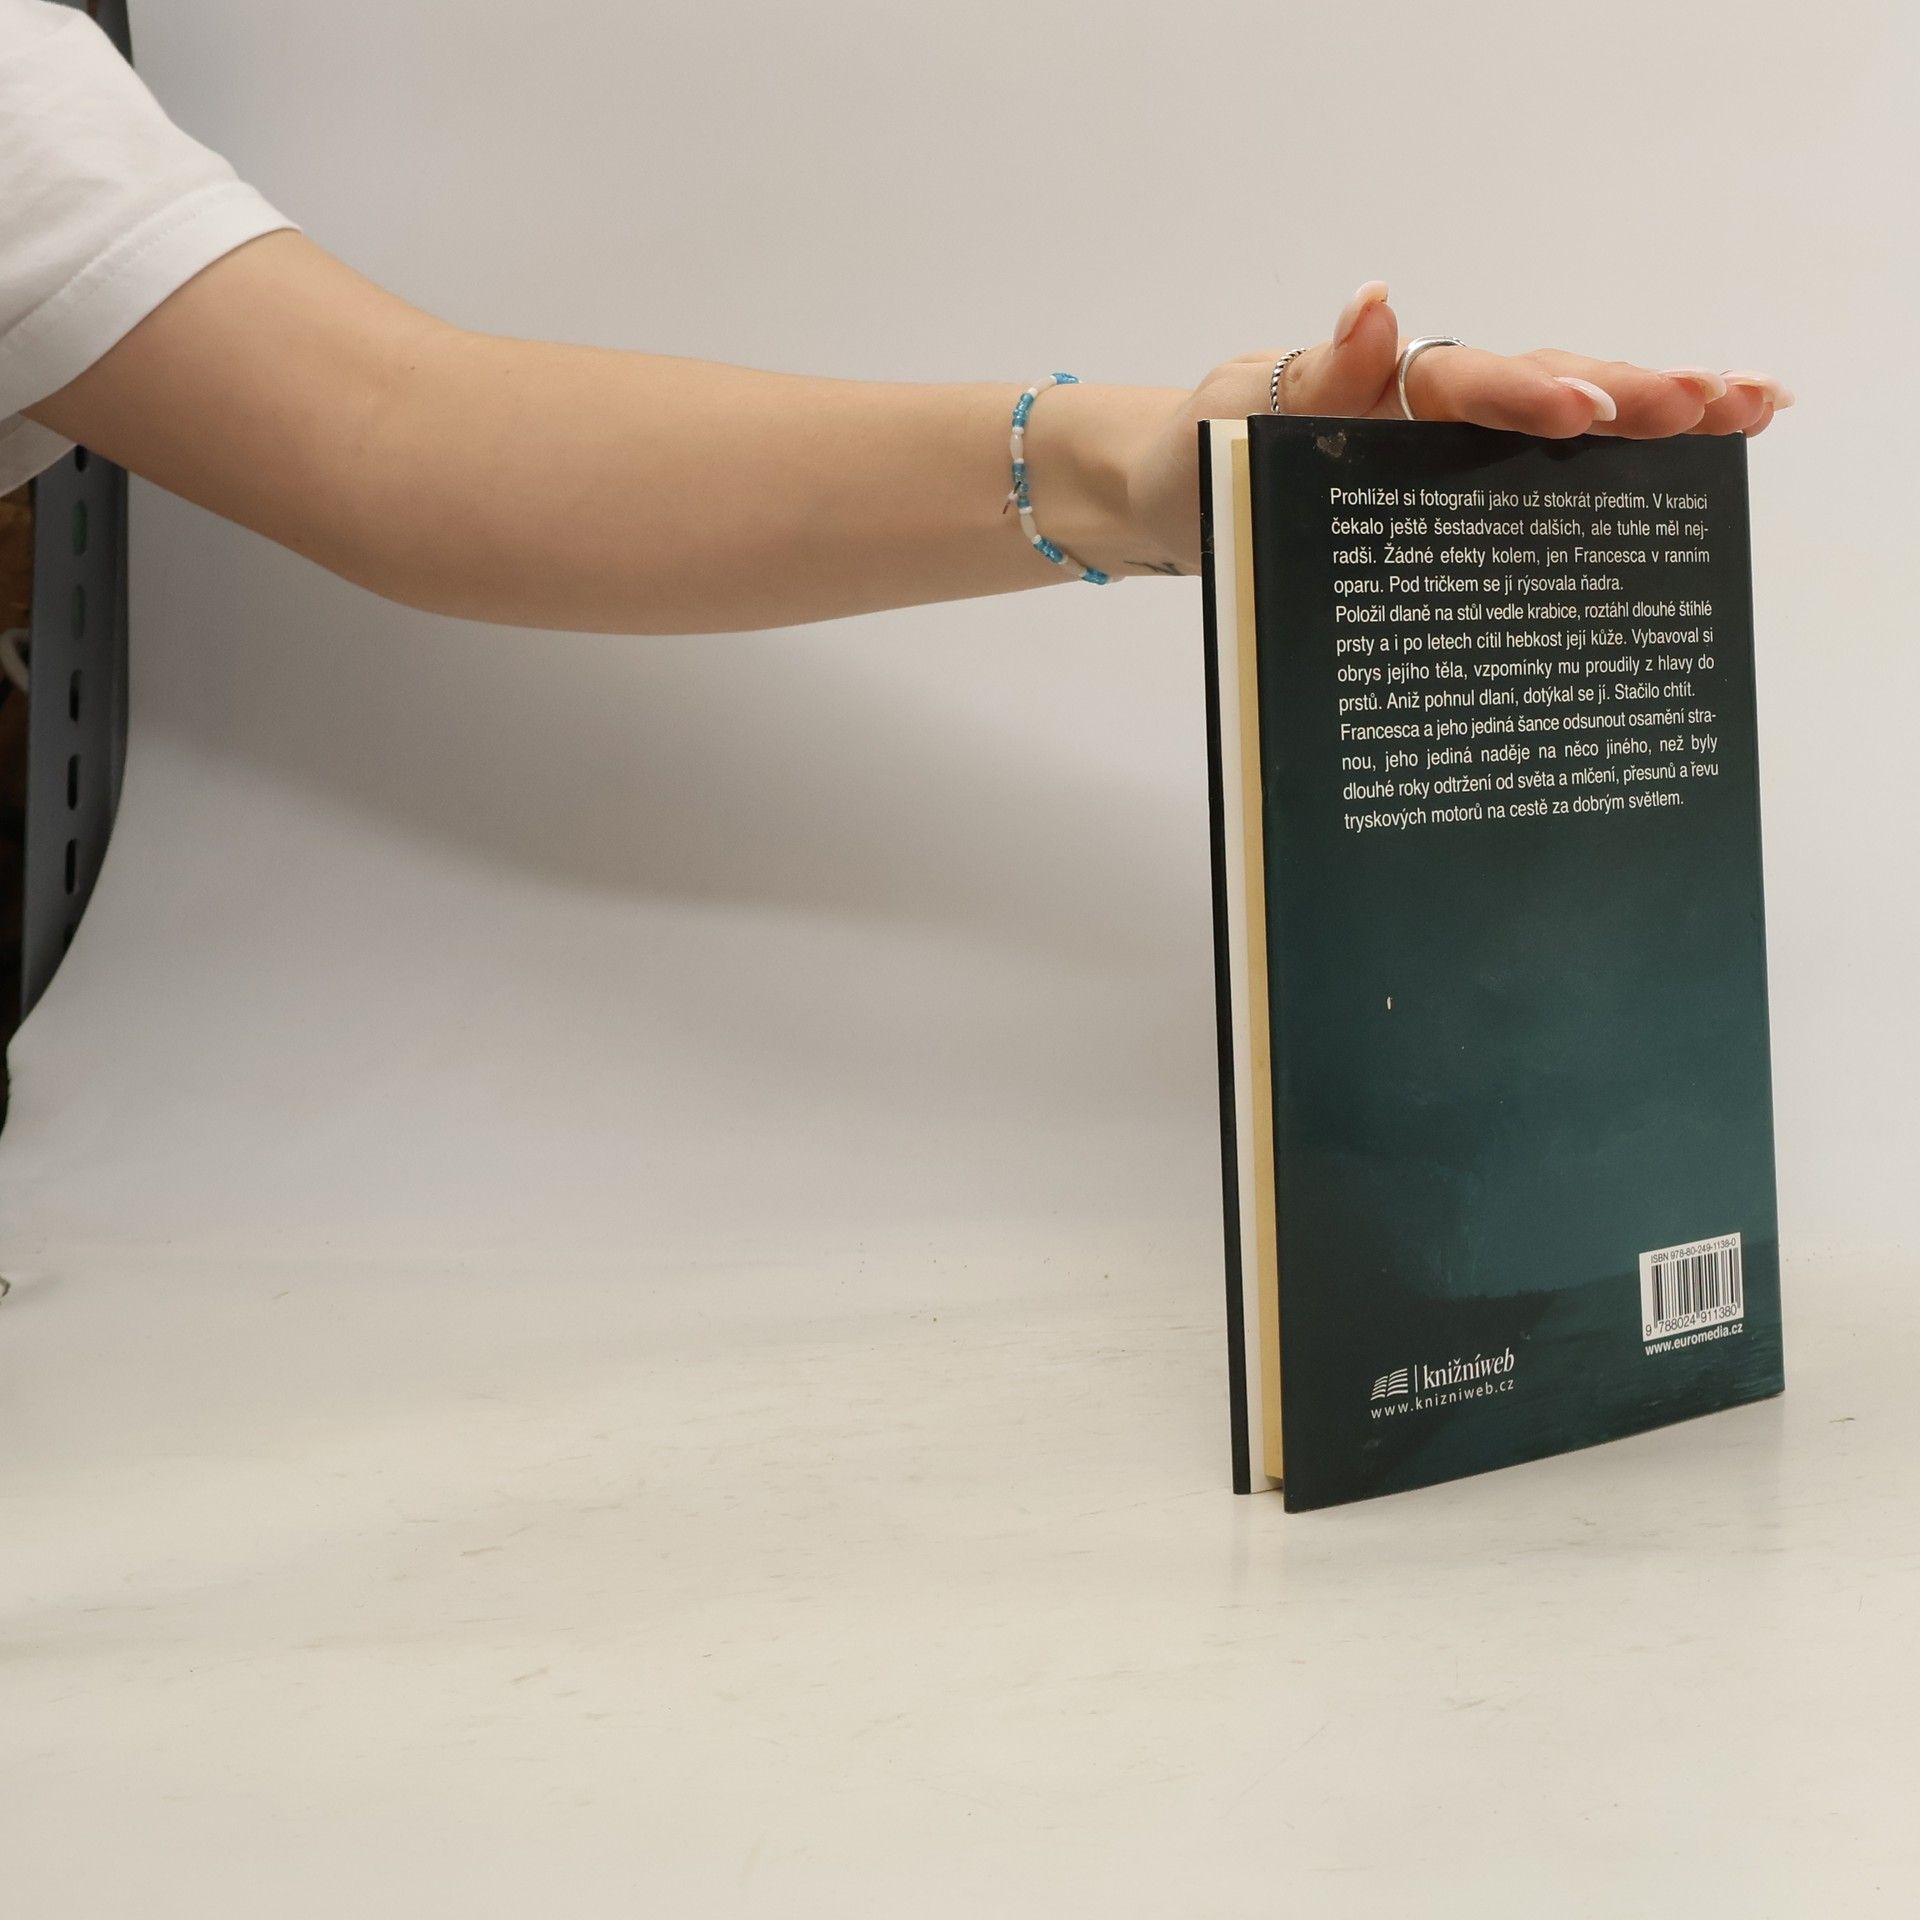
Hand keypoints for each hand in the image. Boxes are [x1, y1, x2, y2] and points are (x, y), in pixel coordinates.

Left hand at [1122, 280, 1793, 575]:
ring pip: (1563, 420)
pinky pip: (1540, 476)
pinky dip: (1620, 466)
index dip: (1527, 399)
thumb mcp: (1230, 426)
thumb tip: (1377, 304)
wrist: (1171, 503)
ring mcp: (1449, 446)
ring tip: (1748, 408)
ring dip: (1654, 413)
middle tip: (1723, 401)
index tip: (1591, 417)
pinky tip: (1702, 456)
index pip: (1464, 381)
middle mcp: (1430, 404)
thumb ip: (1308, 382)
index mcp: (1380, 385)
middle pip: (1544, 384)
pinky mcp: (1454, 493)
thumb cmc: (1196, 461)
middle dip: (1632, 392)